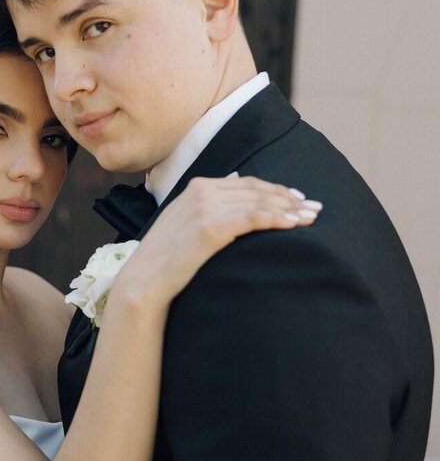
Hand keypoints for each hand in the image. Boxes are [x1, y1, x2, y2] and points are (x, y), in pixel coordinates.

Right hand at [113, 174, 321, 310]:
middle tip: (315, 208)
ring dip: (289, 210)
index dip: (276, 189)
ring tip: (311, 218)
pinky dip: (276, 219)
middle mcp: (201, 191)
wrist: (145, 281)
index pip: (247, 183)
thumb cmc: (167, 259)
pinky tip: (293, 225)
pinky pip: (252, 218)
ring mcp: (204, 207)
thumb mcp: (185, 221)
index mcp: (197, 187)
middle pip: (257, 190)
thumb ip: (210, 201)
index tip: (298, 199)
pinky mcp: (209, 227)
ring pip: (258, 202)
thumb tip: (237, 180)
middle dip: (289, 199)